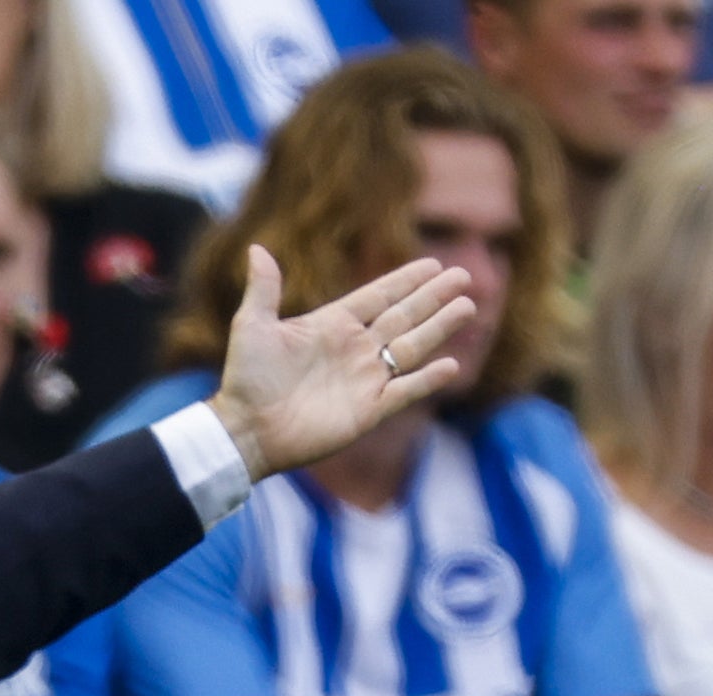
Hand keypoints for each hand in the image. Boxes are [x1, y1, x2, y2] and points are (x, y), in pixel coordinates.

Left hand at [200, 249, 476, 481]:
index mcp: (331, 326)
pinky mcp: (368, 411)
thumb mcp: (252, 326)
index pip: (378, 297)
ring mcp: (363, 380)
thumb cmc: (245, 379)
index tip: (432, 264)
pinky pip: (405, 392)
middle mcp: (353, 350)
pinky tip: (451, 364)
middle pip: (403, 317)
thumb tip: (256, 248)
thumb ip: (264, 289)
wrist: (245, 430)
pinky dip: (427, 380)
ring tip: (467, 307)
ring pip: (411, 348)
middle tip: (463, 277)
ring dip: (439, 328)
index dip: (405, 281)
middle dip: (433, 298)